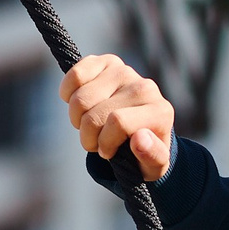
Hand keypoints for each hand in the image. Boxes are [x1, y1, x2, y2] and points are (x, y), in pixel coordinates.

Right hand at [59, 53, 173, 181]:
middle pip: (95, 114)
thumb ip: (152, 157)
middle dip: (88, 136)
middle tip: (96, 142)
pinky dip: (68, 93)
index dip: (105, 143)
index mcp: (160, 111)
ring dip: (77, 119)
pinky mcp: (107, 62)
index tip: (109, 152)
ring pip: (80, 99)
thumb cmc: (144, 152)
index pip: (118, 123)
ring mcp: (125, 71)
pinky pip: (76, 75)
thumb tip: (139, 138)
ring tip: (90, 125)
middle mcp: (145, 87)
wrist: (138, 130)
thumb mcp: (153, 167)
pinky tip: (80, 106)